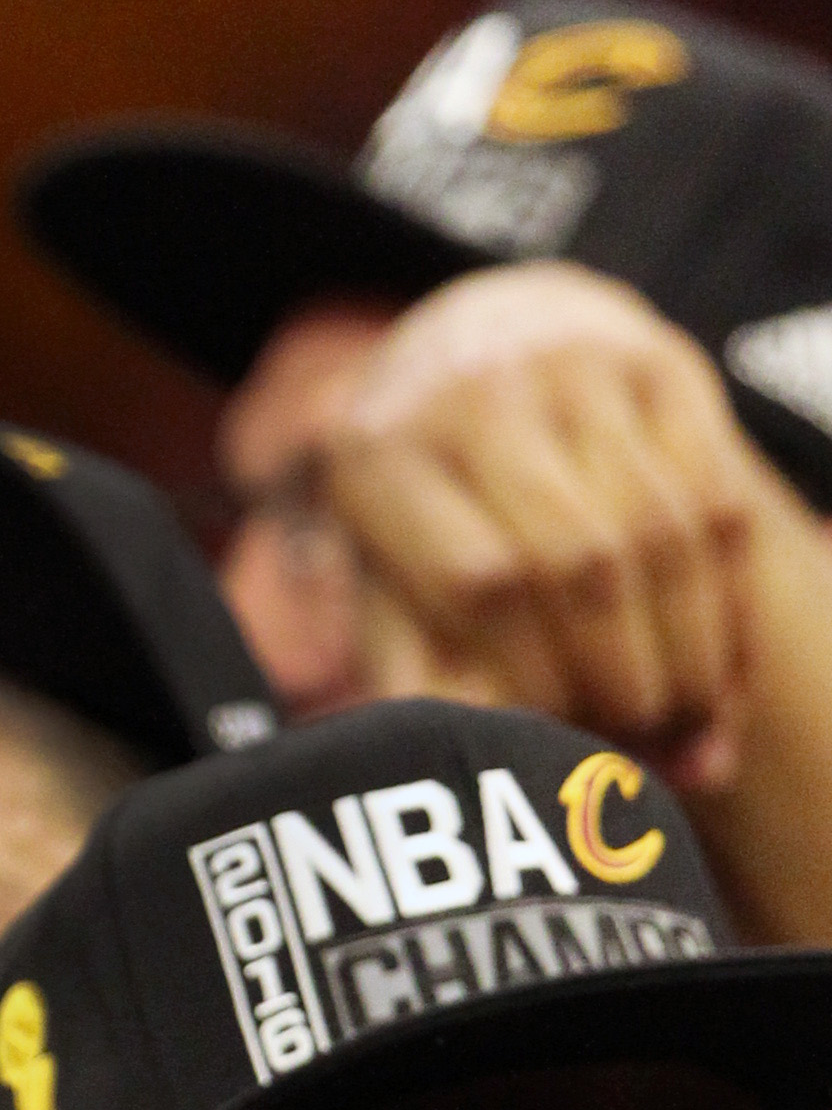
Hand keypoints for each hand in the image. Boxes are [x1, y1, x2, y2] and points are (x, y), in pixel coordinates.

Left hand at [326, 262, 762, 791]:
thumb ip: (415, 675)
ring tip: (687, 726)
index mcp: (381, 455)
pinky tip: (723, 671)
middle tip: (640, 746)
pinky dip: (729, 601)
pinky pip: (717, 497)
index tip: (555, 749)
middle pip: (580, 559)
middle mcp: (475, 393)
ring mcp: (574, 366)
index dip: (535, 680)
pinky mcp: (663, 362)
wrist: (473, 348)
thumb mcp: (384, 579)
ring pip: (661, 531)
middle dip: (622, 674)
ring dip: (689, 648)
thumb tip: (487, 761)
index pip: (481, 583)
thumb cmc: (421, 507)